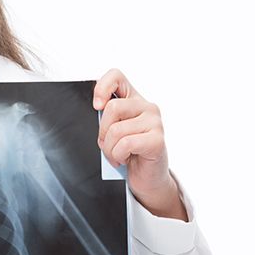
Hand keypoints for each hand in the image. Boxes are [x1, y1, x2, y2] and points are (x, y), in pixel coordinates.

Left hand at [94, 69, 188, 220]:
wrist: (148, 179)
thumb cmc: (129, 153)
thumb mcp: (114, 131)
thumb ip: (107, 117)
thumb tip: (96, 109)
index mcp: (134, 99)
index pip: (116, 76)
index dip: (102, 87)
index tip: (96, 106)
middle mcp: (147, 107)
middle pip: (112, 107)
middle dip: (102, 132)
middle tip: (107, 144)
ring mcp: (155, 122)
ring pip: (116, 130)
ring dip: (110, 149)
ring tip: (116, 155)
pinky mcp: (157, 140)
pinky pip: (126, 143)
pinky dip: (118, 155)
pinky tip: (124, 159)